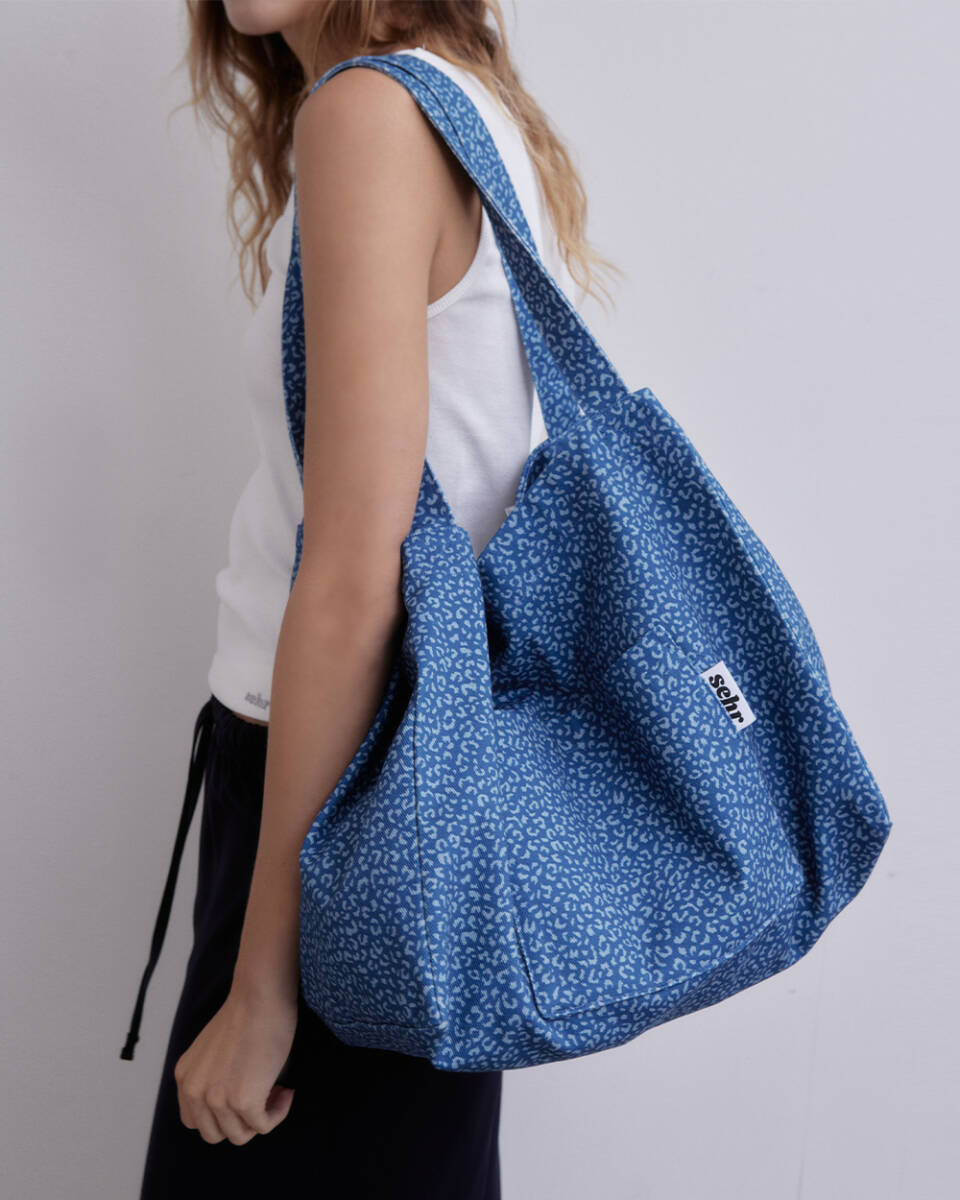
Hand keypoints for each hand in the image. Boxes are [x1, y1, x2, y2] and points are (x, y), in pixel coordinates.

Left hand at [173, 986, 298, 1143]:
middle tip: (262, 1097)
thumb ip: (211, 1077)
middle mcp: (195, 1092)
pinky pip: (263, 1125)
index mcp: (185, 1078)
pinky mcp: (243, 1101)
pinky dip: (278, 1113)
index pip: (194, 1120)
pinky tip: (286, 1090)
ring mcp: (217, 1099)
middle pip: (214, 1134)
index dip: (221, 1114)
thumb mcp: (212, 1052)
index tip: (244, 1096)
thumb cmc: (246, 1013)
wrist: (261, 996)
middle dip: (239, 1121)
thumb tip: (232, 1104)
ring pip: (239, 1135)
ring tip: (277, 1090)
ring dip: (261, 1117)